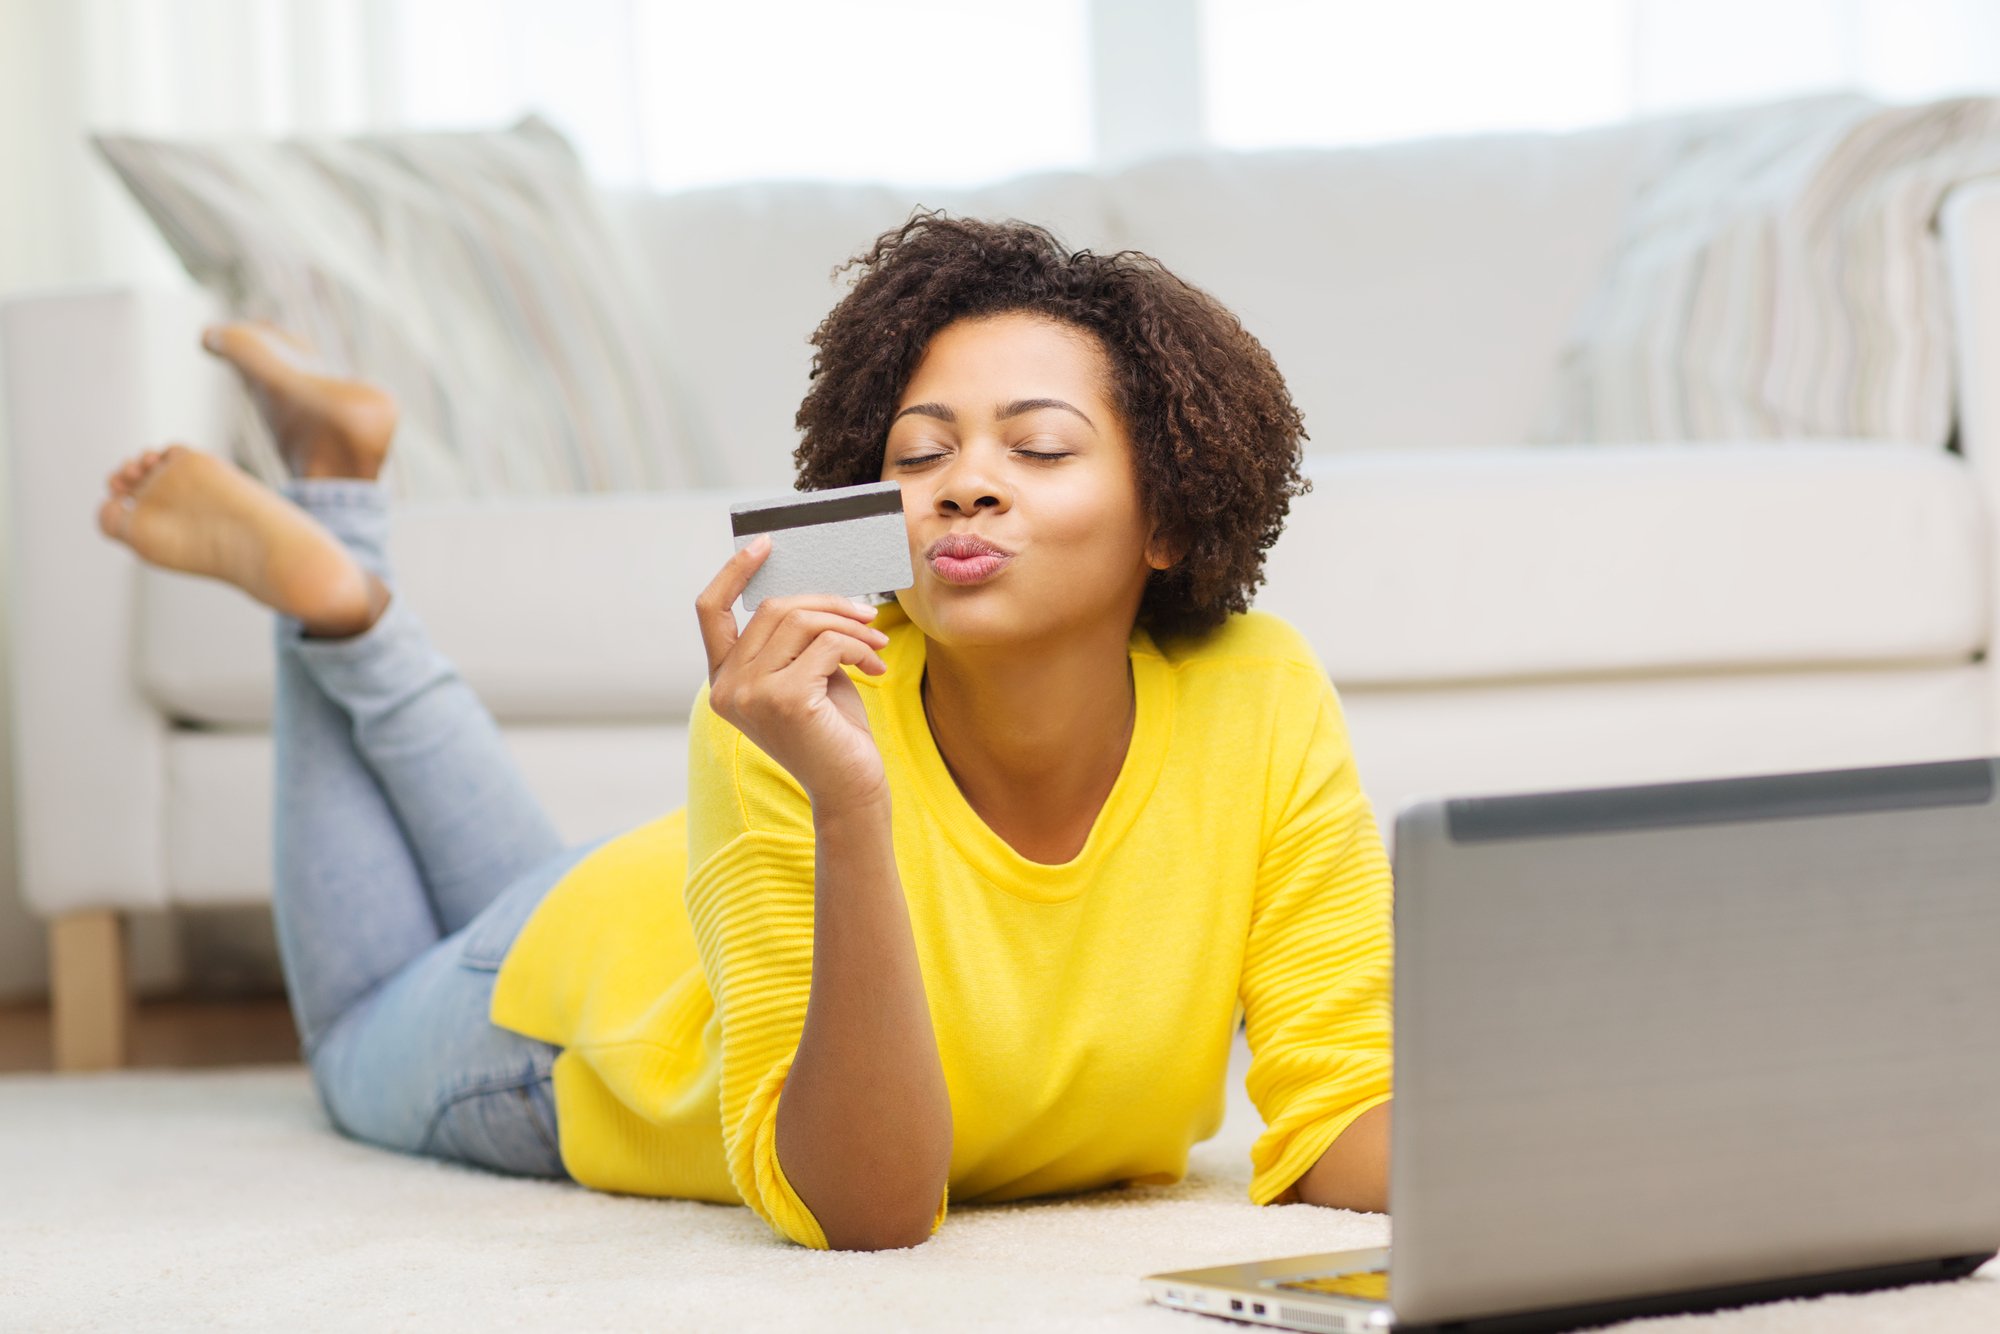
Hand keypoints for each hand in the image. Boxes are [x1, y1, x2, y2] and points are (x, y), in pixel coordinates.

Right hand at [694, 535, 892, 808]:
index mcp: (724, 681)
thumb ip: (796, 637)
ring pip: (802, 621)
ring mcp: (750, 694)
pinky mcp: (784, 699)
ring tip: (876, 643)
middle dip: (827, 603)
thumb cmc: (833, 731)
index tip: (766, 544)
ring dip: (850, 625)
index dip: (733, 572)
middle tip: (868, 616)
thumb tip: (815, 591)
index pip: (710, 610)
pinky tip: (876, 666)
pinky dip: (859, 646)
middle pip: (772, 608)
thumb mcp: (807, 674)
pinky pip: (828, 644)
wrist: (852, 789)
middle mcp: (727, 688)